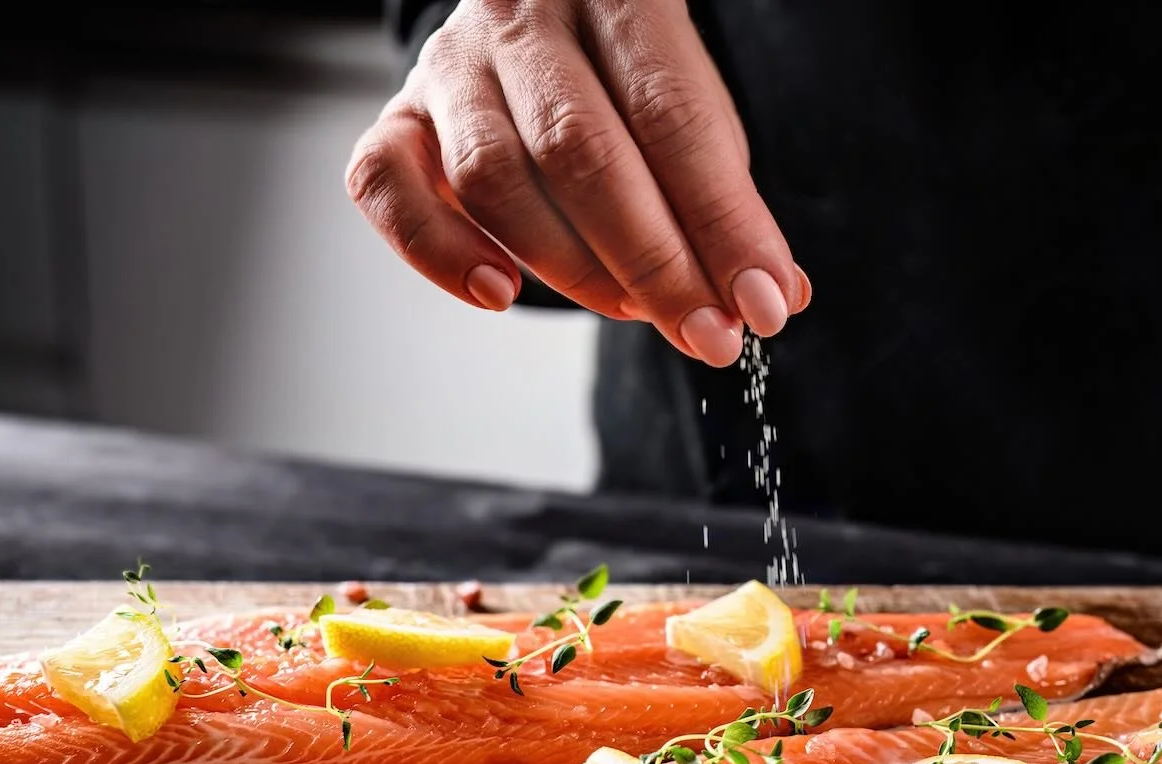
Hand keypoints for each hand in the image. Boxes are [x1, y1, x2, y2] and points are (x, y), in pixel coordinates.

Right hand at [346, 0, 808, 365]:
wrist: (544, 26)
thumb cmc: (628, 79)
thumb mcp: (695, 112)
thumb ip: (727, 198)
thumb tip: (774, 296)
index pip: (672, 115)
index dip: (721, 220)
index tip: (761, 303)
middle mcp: (520, 14)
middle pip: (580, 150)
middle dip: (656, 262)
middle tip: (708, 334)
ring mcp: (449, 64)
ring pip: (492, 177)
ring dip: (571, 268)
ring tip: (634, 311)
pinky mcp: (397, 116)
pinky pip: (387, 187)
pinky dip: (440, 253)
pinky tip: (501, 294)